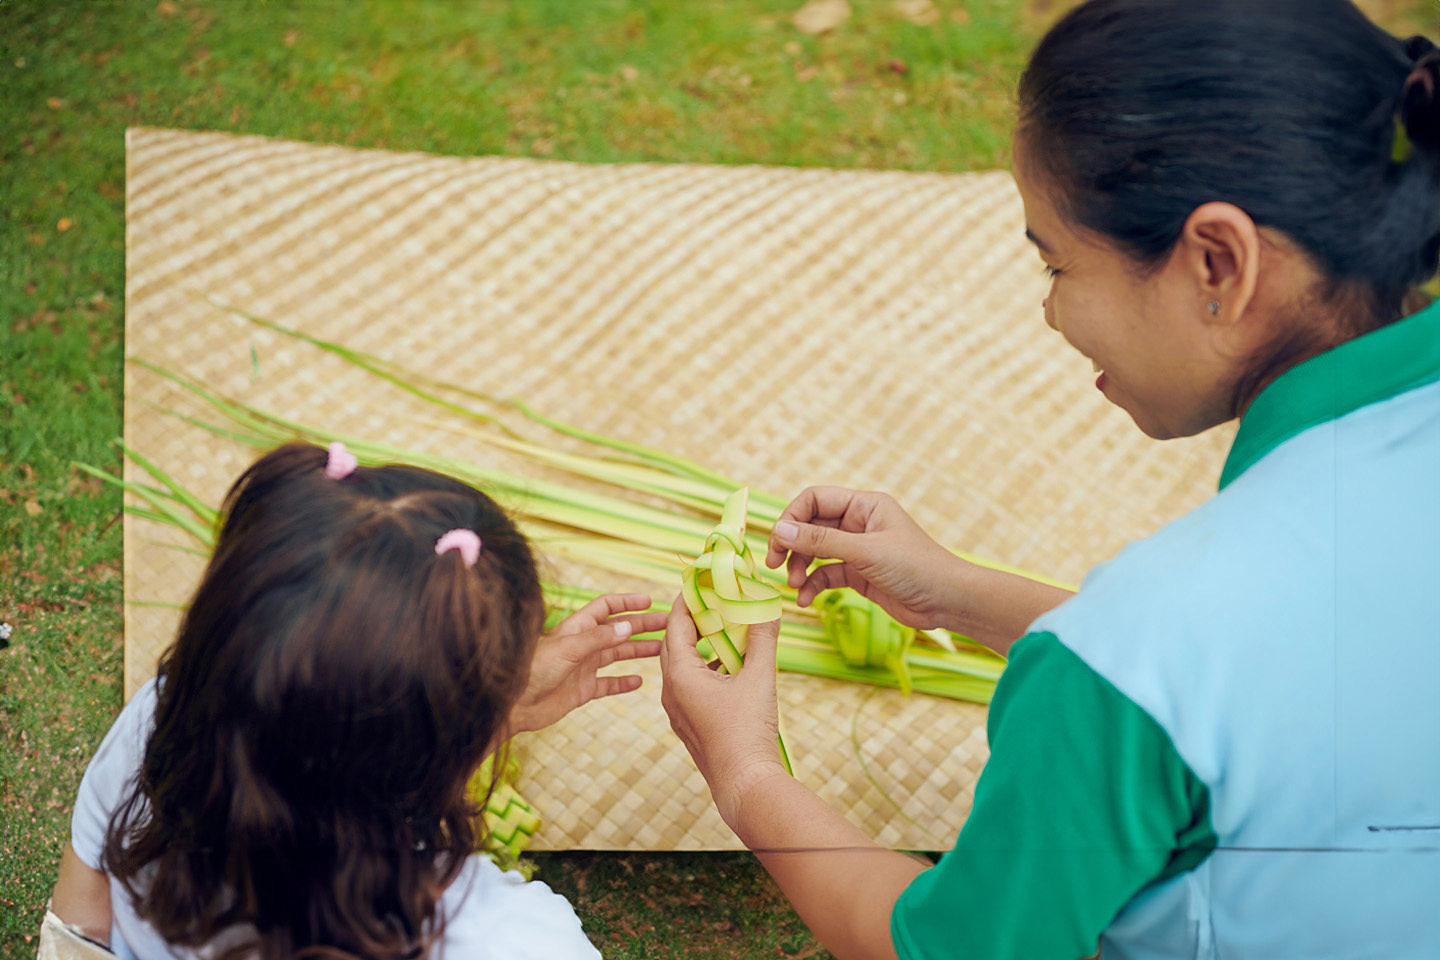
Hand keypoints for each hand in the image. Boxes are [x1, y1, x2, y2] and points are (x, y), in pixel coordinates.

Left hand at [508, 593, 665, 735]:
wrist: (514, 705)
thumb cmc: (533, 671)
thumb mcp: (568, 649)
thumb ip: (599, 639)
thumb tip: (628, 626)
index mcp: (577, 628)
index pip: (606, 607)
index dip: (627, 602)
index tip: (650, 602)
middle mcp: (582, 645)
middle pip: (618, 630)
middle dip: (642, 626)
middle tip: (667, 625)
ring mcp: (583, 667)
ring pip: (617, 655)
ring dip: (638, 651)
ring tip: (662, 650)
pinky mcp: (582, 690)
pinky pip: (608, 684)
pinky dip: (623, 682)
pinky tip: (639, 682)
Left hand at [659, 598, 788, 826]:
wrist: (745, 784)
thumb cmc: (748, 730)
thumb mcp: (760, 678)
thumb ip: (764, 638)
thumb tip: (769, 607)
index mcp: (680, 675)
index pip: (675, 625)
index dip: (686, 601)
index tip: (698, 583)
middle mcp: (671, 691)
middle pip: (673, 645)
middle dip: (689, 622)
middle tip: (709, 602)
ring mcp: (677, 711)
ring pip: (680, 668)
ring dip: (697, 647)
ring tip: (720, 630)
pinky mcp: (688, 725)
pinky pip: (688, 687)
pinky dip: (703, 670)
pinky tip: (727, 667)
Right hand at [765, 487, 964, 628]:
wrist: (948, 601)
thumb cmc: (916, 567)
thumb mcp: (865, 552)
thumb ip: (821, 541)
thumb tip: (780, 530)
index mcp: (864, 505)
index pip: (814, 499)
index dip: (791, 517)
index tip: (778, 541)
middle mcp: (859, 523)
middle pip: (810, 525)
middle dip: (790, 544)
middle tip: (773, 564)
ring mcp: (857, 549)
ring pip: (814, 551)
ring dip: (800, 567)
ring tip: (794, 584)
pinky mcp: (858, 574)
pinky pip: (825, 574)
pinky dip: (812, 585)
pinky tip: (805, 599)